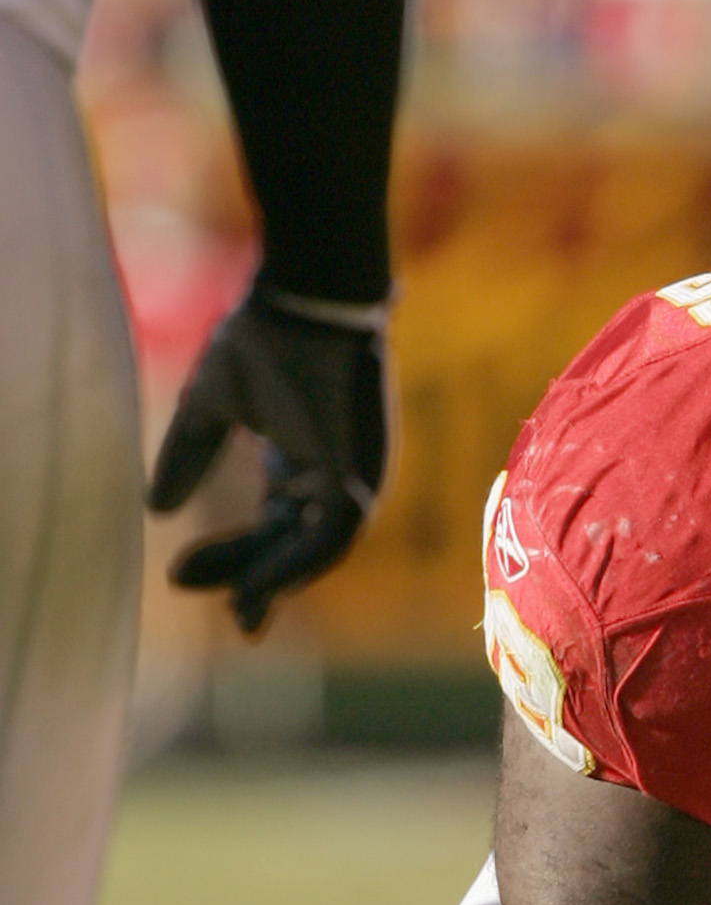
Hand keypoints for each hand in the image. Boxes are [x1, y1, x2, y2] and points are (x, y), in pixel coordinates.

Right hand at [146, 280, 390, 632]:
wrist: (302, 301)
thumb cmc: (263, 338)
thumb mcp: (209, 406)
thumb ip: (187, 456)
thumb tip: (155, 508)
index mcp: (302, 463)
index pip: (273, 528)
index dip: (237, 560)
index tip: (182, 579)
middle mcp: (332, 479)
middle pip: (290, 547)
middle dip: (246, 576)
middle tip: (186, 584)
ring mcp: (353, 479)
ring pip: (314, 552)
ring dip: (271, 579)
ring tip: (233, 602)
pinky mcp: (360, 475)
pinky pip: (330, 538)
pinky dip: (295, 565)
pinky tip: (259, 585)